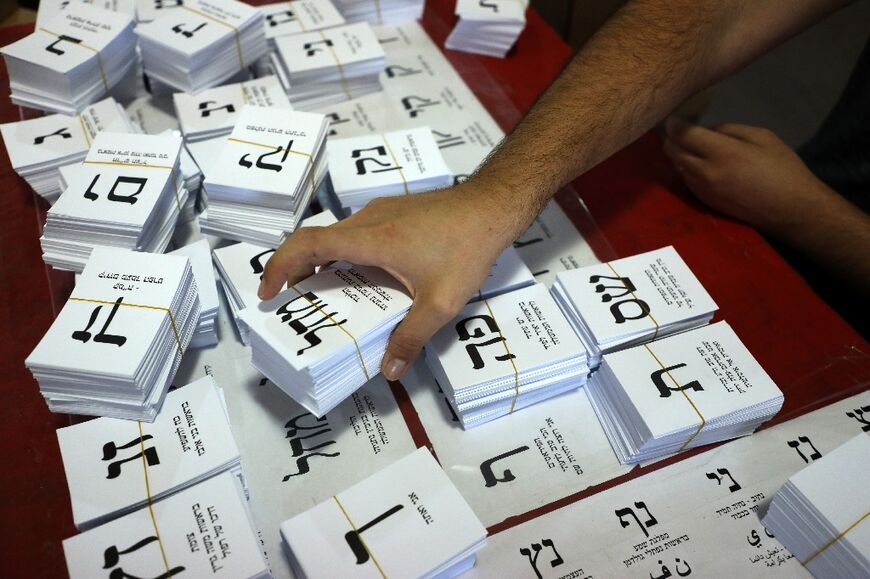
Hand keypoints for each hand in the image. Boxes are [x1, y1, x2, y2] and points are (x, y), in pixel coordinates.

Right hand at [258, 184, 523, 380]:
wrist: (492, 205)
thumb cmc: (467, 248)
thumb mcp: (441, 301)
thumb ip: (412, 336)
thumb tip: (389, 369)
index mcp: (371, 240)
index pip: (309, 245)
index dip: (281, 266)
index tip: (268, 291)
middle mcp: (369, 221)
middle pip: (317, 240)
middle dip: (297, 270)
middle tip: (292, 301)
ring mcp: (382, 212)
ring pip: (338, 235)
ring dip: (322, 261)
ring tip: (324, 293)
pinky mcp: (395, 211)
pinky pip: (357, 232)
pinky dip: (345, 253)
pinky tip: (364, 277)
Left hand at [663, 118, 837, 236]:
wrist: (790, 209)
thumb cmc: (782, 169)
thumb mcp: (761, 137)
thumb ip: (729, 130)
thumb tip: (707, 131)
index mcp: (721, 152)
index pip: (683, 134)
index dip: (674, 123)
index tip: (674, 118)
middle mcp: (705, 172)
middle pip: (672, 151)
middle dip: (672, 138)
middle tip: (680, 130)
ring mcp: (702, 189)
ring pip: (677, 166)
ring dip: (678, 154)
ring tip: (690, 145)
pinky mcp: (705, 201)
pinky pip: (686, 180)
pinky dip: (687, 168)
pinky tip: (699, 163)